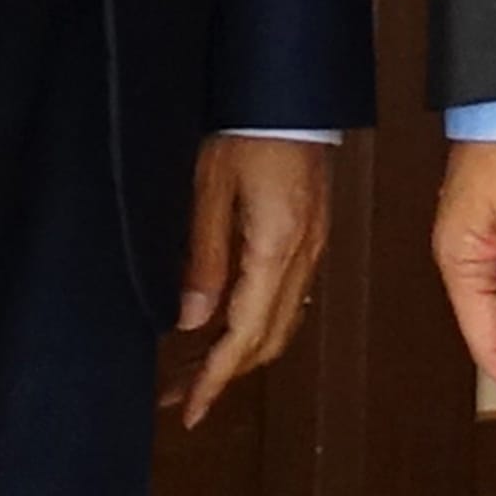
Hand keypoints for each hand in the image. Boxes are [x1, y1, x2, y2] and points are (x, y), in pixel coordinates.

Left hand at [168, 137, 333, 429]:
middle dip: (224, 375)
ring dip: (241, 352)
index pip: (245, 334)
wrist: (288, 87)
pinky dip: (257, 322)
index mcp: (277, 247)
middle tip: (182, 398)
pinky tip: (229, 323)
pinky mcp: (311, 230)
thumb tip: (192, 319)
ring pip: (281, 321)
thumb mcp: (207, 186)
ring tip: (198, 369)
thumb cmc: (245, 122)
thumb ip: (203, 255)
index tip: (191, 409)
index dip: (216, 378)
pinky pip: (288, 294)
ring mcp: (313, 244)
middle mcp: (304, 254)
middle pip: (268, 339)